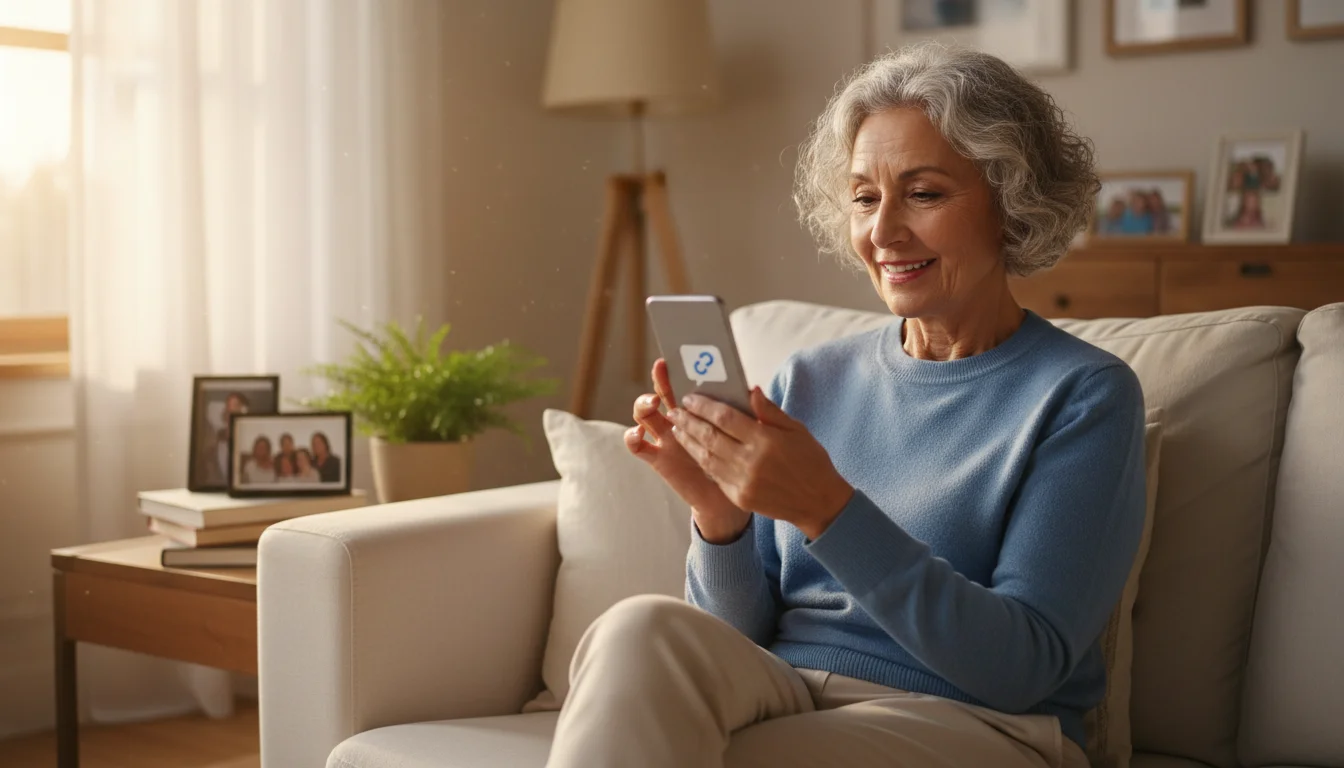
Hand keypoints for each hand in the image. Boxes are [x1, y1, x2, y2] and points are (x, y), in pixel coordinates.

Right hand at [625, 359, 750, 543]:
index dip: (681, 369)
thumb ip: (756, 414)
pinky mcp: (658, 459)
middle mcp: (679, 421)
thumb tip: (753, 390)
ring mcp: (666, 439)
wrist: (736, 497)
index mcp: (701, 410)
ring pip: (645, 415)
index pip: (687, 383)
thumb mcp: (756, 436)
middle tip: (662, 368)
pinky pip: (638, 447)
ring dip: (644, 404)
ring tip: (654, 403)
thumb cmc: (746, 461)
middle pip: (662, 393)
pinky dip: (633, 438)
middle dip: (661, 379)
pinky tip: (639, 433)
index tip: (679, 355)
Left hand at [667, 387, 853, 539]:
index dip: (704, 406)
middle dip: (688, 421)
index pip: (725, 417)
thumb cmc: (810, 461)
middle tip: (675, 410)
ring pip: (706, 457)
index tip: (690, 397)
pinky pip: (714, 475)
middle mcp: (750, 461)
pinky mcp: (739, 497)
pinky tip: (693, 450)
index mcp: (765, 440)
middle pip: (709, 436)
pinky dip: (701, 460)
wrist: (818, 501)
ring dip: (688, 441)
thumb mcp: (796, 430)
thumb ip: (770, 411)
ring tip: (677, 428)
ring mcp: (743, 482)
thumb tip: (750, 390)